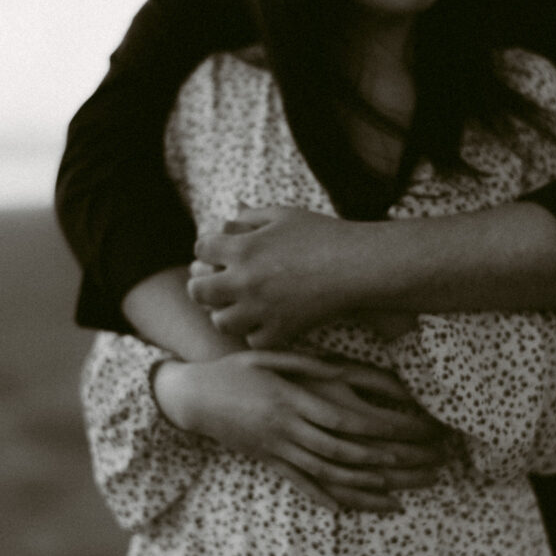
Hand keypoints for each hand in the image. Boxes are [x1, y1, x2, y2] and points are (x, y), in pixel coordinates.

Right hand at [154, 351, 445, 511]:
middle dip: (393, 458)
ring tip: (411, 489)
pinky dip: (335, 499)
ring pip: (333, 474)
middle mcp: (289, 428)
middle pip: (348, 449)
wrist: (194, 397)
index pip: (348, 417)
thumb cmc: (238, 370)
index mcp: (293, 398)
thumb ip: (311, 364)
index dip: (386, 426)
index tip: (420, 429)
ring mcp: (280, 450)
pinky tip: (362, 507)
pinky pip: (307, 487)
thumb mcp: (272, 356)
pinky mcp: (273, 464)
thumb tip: (345, 368)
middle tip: (431, 460)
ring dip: (374, 484)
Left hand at [188, 207, 368, 347]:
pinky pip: (253, 341)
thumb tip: (227, 224)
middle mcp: (244, 281)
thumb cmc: (322, 234)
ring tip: (240, 306)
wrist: (356, 265)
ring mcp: (260, 310)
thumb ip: (250, 217)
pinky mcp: (281, 331)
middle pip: (199, 291)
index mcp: (242, 248)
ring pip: (221, 322)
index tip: (218, 252)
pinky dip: (256, 333)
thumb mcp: (283, 215)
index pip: (201, 249)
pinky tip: (265, 320)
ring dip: (227, 313)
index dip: (208, 248)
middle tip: (217, 284)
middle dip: (204, 285)